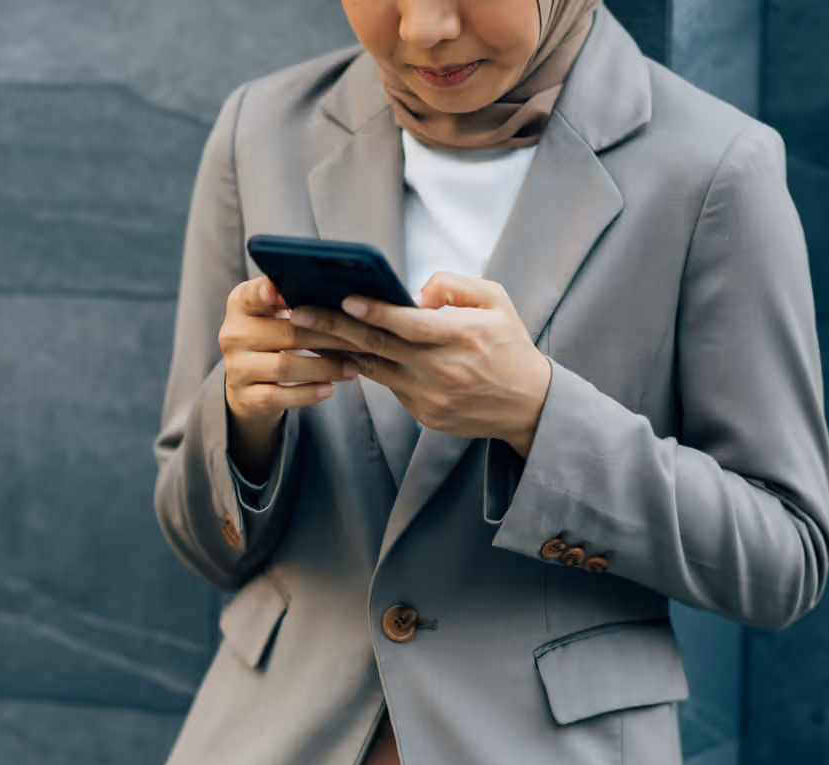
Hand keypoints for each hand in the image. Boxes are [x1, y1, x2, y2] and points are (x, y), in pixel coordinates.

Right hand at [220, 276, 361, 478]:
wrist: (248, 384)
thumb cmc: (271, 338)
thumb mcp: (273, 313)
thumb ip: (293, 299)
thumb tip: (341, 294)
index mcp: (241, 305)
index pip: (252, 294)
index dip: (266, 292)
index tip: (282, 290)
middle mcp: (233, 334)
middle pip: (286, 333)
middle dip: (328, 337)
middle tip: (360, 339)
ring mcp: (237, 367)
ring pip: (285, 366)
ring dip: (325, 367)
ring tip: (352, 368)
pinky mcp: (245, 396)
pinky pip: (279, 396)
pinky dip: (307, 393)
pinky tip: (329, 388)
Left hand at [288, 272, 552, 456]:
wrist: (529, 405)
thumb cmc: (510, 345)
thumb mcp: (496, 301)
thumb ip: (454, 285)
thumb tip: (413, 294)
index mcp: (464, 336)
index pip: (411, 325)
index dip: (376, 312)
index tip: (345, 299)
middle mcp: (445, 370)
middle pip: (380, 347)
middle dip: (335, 328)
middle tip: (299, 314)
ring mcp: (432, 397)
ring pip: (375, 369)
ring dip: (340, 349)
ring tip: (308, 331)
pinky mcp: (425, 415)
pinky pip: (389, 386)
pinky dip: (366, 367)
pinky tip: (343, 352)